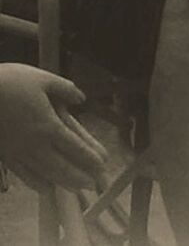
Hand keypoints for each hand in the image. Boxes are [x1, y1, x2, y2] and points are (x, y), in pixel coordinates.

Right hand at [0, 64, 107, 192]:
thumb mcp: (43, 78)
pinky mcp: (6, 157)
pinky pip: (24, 176)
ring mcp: (19, 153)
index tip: (101, 164)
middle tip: (92, 183)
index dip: (89, 158)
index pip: (74, 147)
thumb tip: (81, 98)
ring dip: (62, 183)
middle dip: (78, 177)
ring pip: (44, 175)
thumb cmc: (11, 83)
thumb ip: (65, 89)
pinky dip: (37, 184)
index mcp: (48, 125)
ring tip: (74, 188)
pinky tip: (44, 187)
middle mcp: (35, 145)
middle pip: (61, 167)